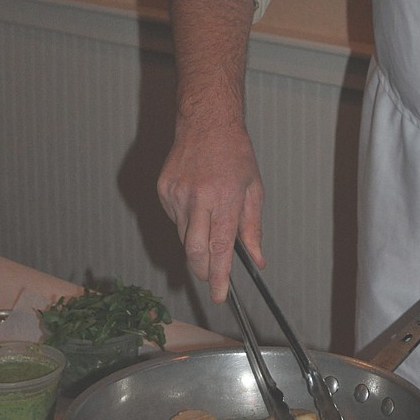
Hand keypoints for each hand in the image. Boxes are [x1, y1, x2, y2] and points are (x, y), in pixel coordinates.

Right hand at [157, 124, 264, 303]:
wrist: (206, 123)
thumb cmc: (235, 154)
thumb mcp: (254, 189)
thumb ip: (253, 228)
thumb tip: (257, 260)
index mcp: (225, 198)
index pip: (220, 248)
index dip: (219, 277)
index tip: (219, 295)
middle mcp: (199, 198)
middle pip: (194, 251)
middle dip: (203, 271)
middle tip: (212, 277)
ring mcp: (177, 194)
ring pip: (183, 237)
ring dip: (197, 241)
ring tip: (209, 217)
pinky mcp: (163, 190)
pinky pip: (175, 219)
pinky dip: (186, 221)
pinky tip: (196, 201)